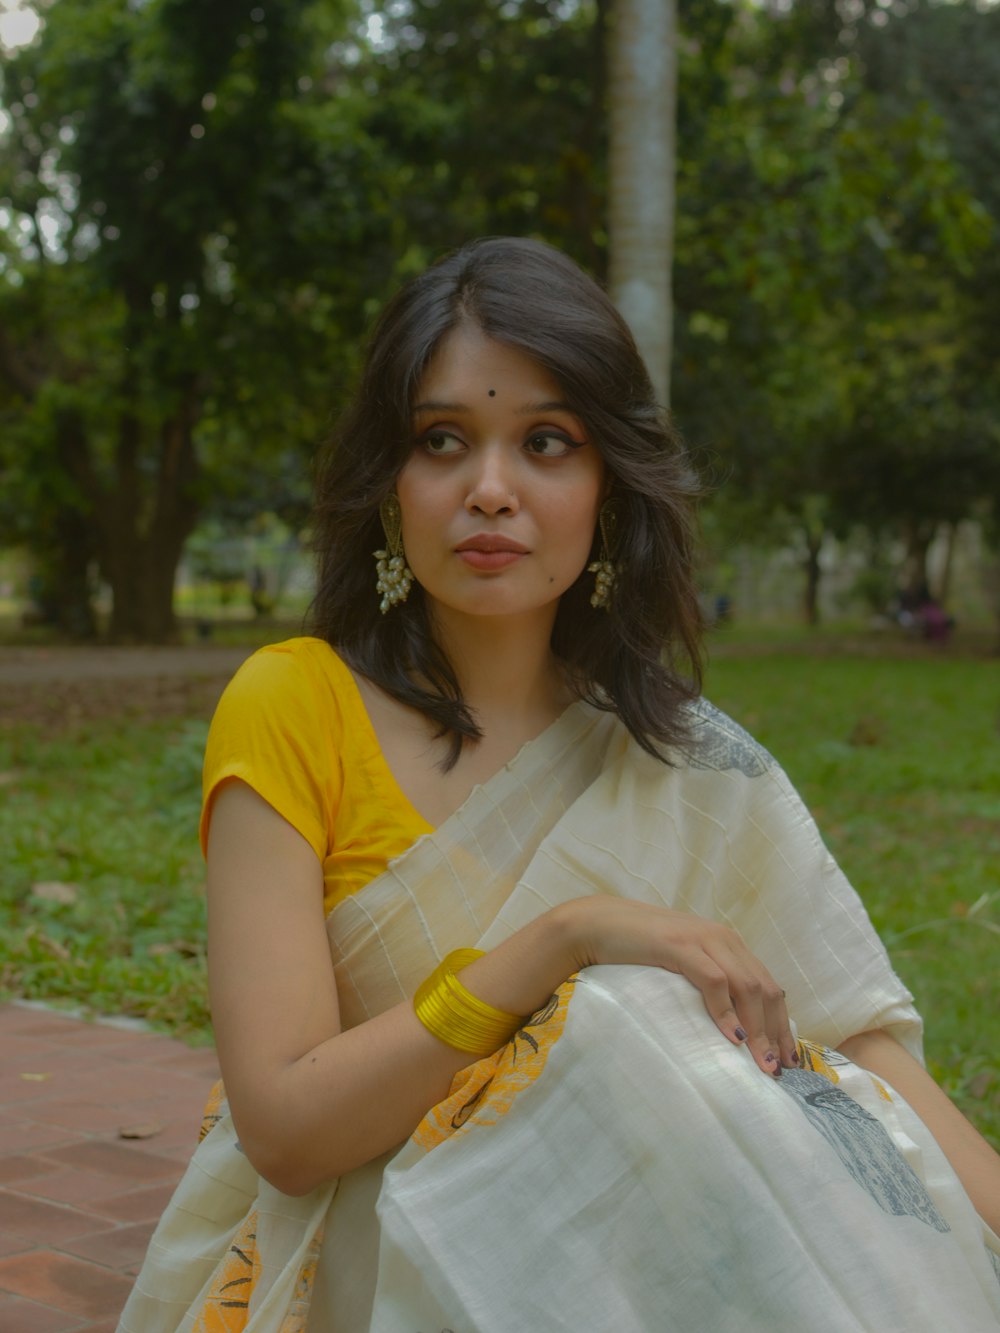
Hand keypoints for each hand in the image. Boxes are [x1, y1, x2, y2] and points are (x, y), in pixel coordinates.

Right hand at [559, 897, 795, 1077]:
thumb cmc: (639, 951)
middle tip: (778, 1070)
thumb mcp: (684, 966)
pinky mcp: (679, 945)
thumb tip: (732, 1027)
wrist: (599, 924)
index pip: (769, 987)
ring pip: (746, 986)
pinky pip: (713, 980)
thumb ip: (710, 983)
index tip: (788, 1060)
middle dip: (775, 1033)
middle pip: (766, 990)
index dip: (782, 1025)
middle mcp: (723, 939)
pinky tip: (731, 1036)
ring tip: (761, 1061)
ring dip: (757, 1028)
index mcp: (728, 944)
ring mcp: (702, 939)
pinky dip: (726, 1010)